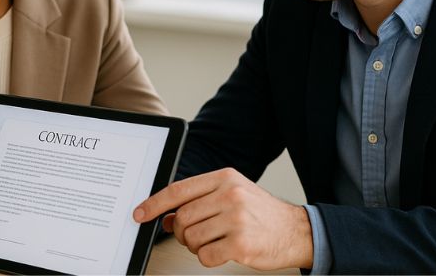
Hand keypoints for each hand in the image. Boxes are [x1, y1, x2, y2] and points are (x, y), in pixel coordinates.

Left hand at [133, 168, 313, 269]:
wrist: (296, 231)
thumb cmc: (260, 214)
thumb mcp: (231, 196)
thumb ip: (198, 202)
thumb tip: (164, 218)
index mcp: (224, 178)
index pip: (178, 190)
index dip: (154, 203)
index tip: (139, 214)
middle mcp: (230, 195)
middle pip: (181, 217)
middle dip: (181, 231)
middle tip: (194, 235)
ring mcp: (236, 219)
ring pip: (191, 238)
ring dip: (196, 246)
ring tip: (214, 241)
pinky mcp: (241, 244)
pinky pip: (205, 256)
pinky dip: (208, 258)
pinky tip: (223, 250)